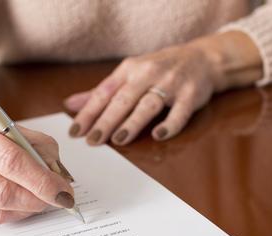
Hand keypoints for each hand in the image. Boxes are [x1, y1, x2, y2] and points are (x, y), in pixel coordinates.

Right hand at [0, 107, 74, 223]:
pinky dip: (14, 212)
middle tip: (58, 198)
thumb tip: (59, 175)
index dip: (40, 179)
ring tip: (42, 198)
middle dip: (37, 199)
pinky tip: (23, 202)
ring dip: (28, 208)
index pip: (9, 160)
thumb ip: (35, 144)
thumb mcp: (5, 122)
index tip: (63, 189)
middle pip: (1, 192)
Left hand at [64, 32, 261, 144]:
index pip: (104, 92)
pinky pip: (180, 112)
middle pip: (123, 100)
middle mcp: (148, 74)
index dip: (88, 112)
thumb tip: (70, 105)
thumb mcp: (129, 74)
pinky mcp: (191, 94)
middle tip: (92, 140)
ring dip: (132, 122)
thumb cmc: (159, 69)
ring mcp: (171, 83)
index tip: (75, 132)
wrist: (202, 58)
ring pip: (148, 105)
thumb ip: (101, 92)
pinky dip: (169, 124)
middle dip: (106, 121)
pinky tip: (158, 135)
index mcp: (129, 69)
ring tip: (118, 139)